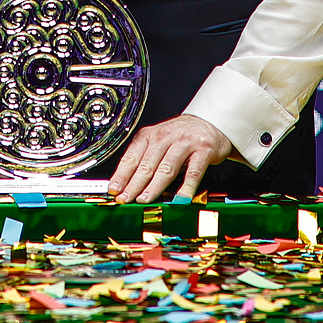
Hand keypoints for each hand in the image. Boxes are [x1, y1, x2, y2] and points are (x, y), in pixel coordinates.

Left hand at [107, 115, 232, 203]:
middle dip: (134, 184)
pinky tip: (180, 199)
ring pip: (166, 168)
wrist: (209, 122)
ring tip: (145, 200)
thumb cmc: (180, 137)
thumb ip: (145, 161)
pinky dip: (186, 187)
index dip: (121, 175)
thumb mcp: (158, 142)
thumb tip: (126, 185)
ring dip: (154, 186)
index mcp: (149, 135)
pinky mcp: (203, 151)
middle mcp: (165, 137)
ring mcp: (184, 143)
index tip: (113, 189)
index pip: (131, 157)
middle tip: (125, 198)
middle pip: (146, 164)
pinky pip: (193, 171)